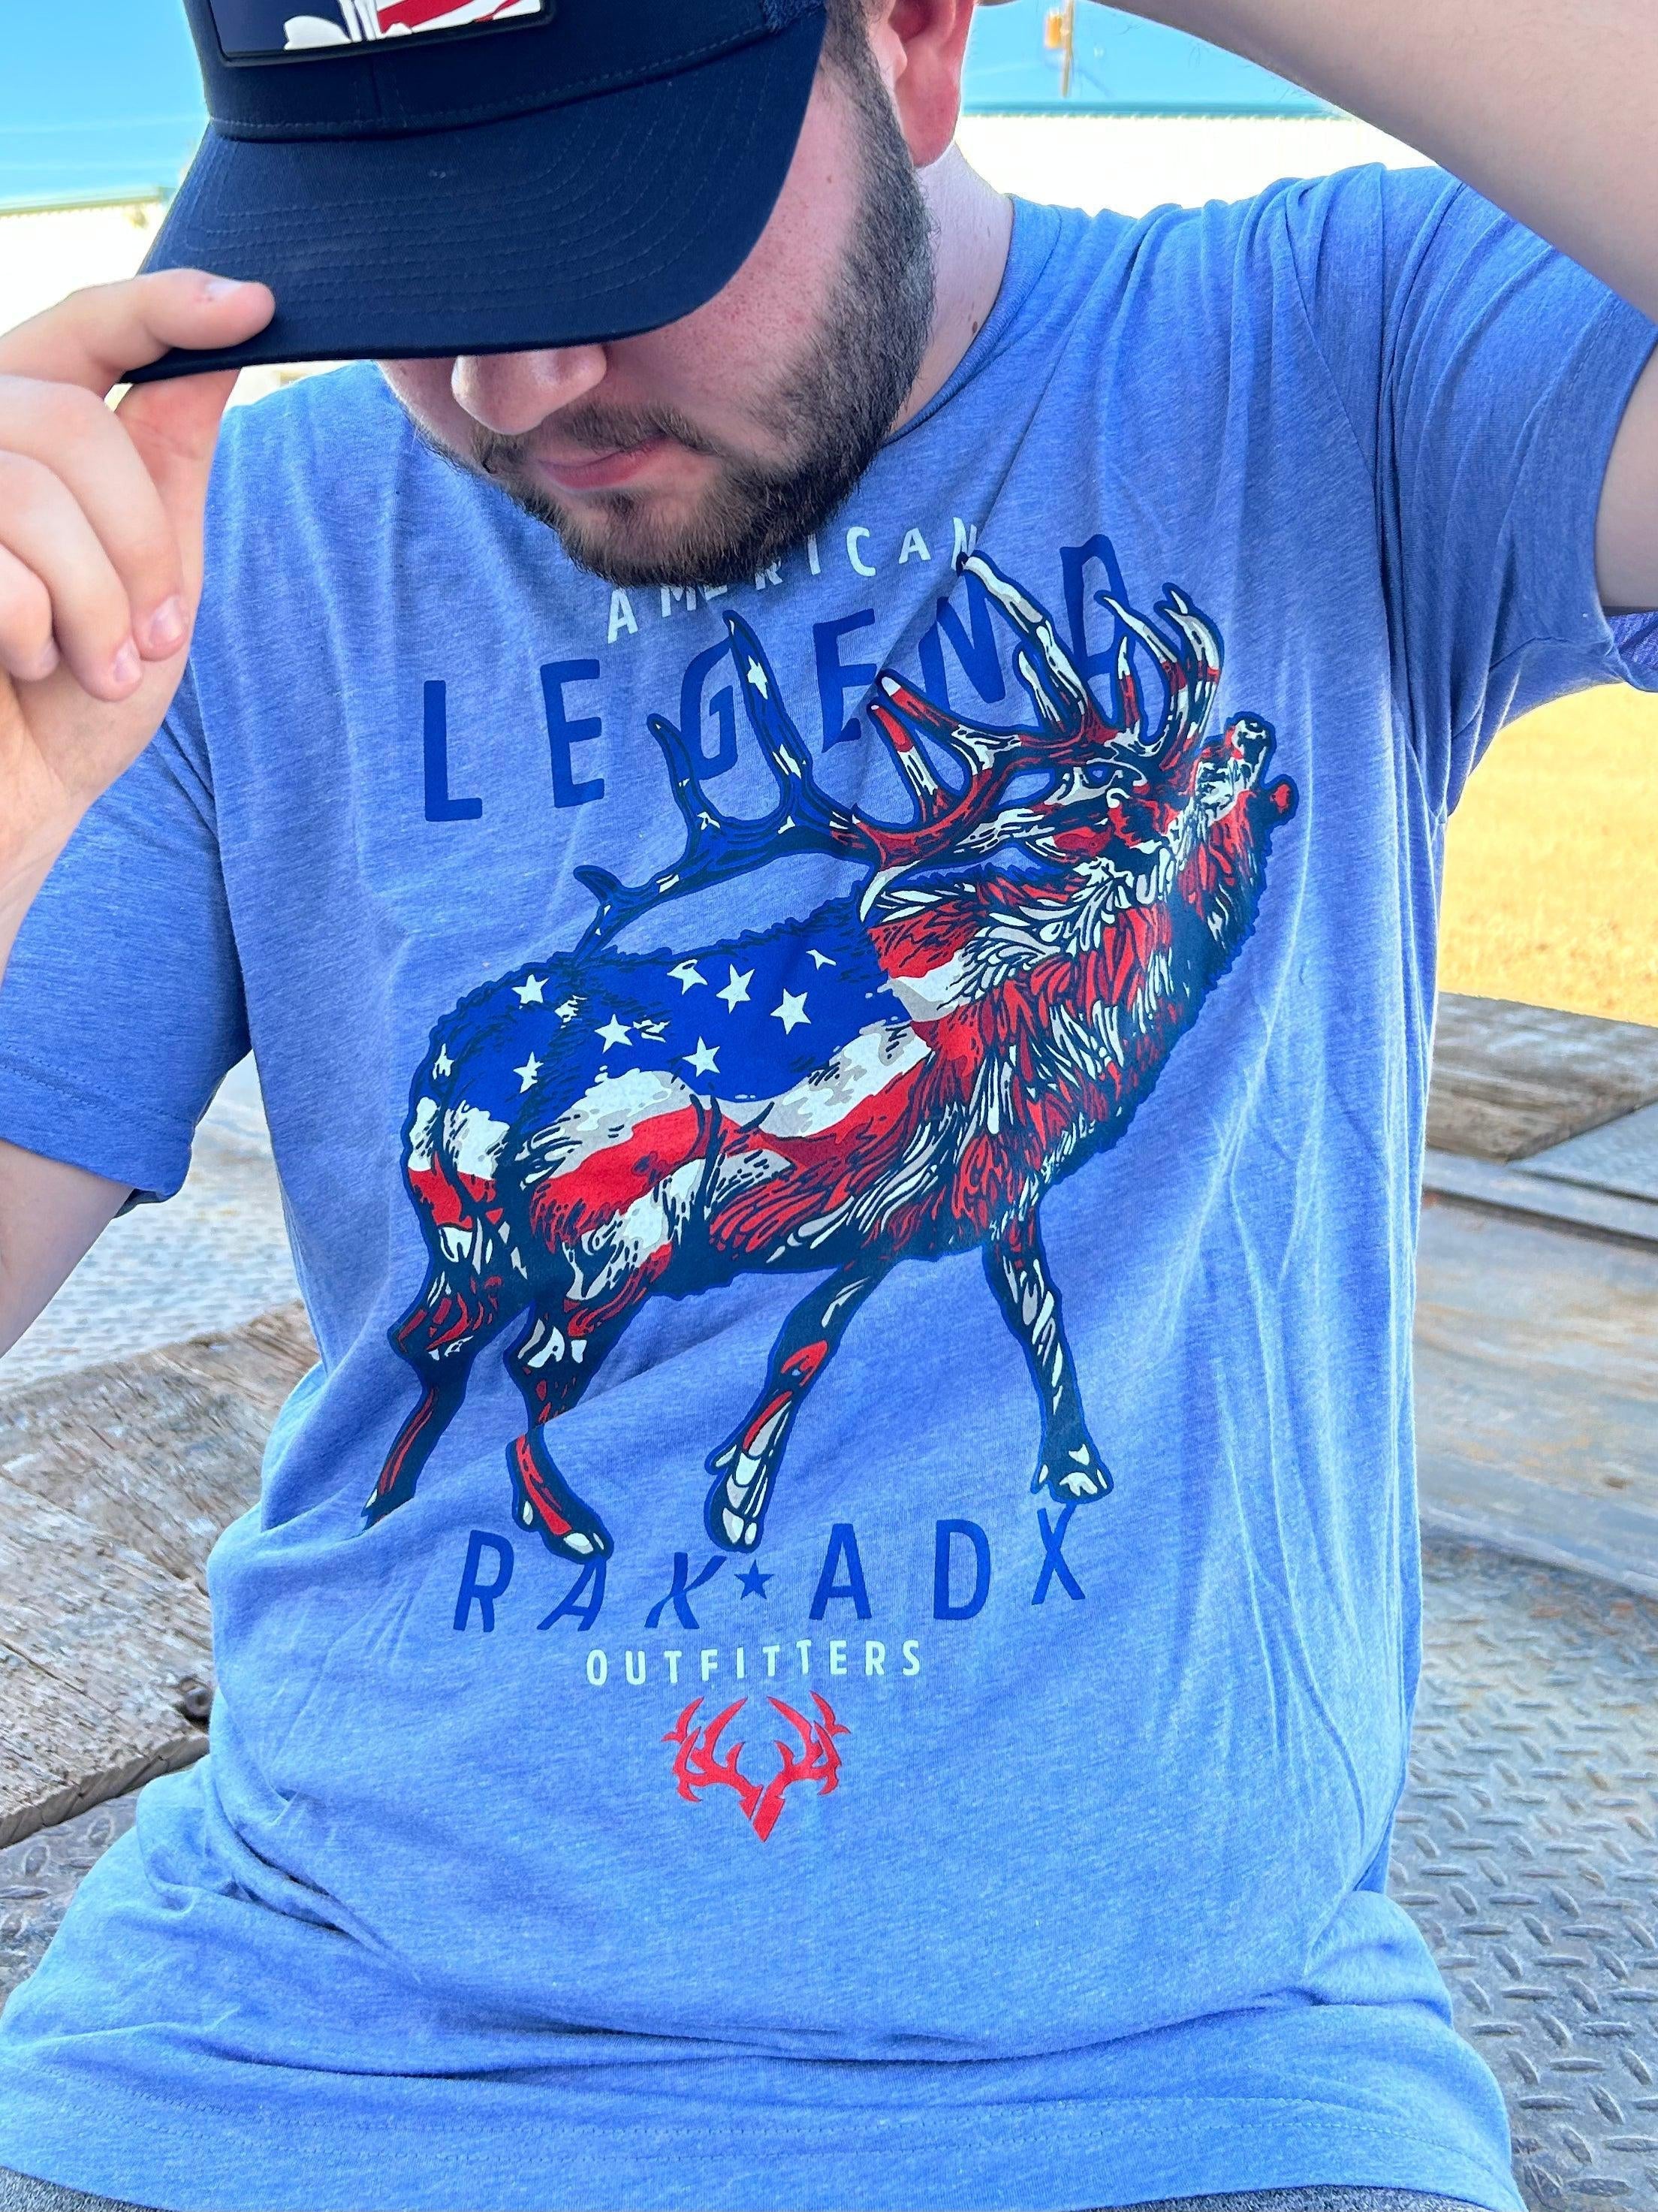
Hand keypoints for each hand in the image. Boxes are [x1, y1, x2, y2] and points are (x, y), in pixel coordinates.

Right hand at [0, 272, 273, 889]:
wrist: (13, 800)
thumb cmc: (73, 697)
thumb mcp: (153, 570)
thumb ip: (166, 456)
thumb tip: (228, 339)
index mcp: (21, 426)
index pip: (87, 327)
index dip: (166, 307)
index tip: (258, 307)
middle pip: (74, 426)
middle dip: (138, 544)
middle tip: (152, 636)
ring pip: (33, 490)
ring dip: (94, 601)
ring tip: (96, 665)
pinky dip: (37, 627)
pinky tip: (28, 666)